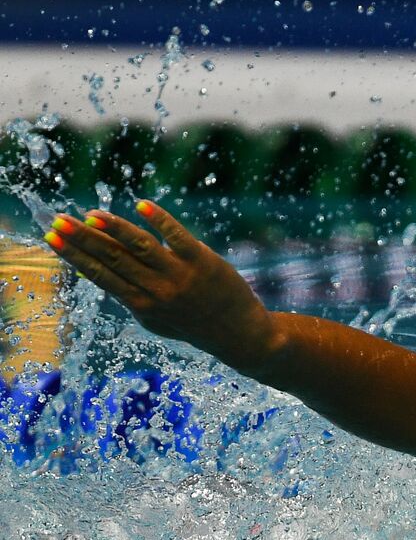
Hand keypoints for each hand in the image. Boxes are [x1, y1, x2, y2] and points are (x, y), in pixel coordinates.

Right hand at [44, 200, 281, 371]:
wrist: (239, 334)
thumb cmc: (192, 323)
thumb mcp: (155, 317)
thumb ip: (129, 295)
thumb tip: (96, 272)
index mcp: (141, 305)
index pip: (100, 275)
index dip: (75, 255)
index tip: (51, 237)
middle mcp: (157, 290)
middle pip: (113, 258)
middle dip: (83, 238)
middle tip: (59, 219)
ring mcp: (180, 275)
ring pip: (141, 246)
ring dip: (114, 227)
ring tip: (92, 213)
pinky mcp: (204, 261)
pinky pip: (178, 238)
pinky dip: (161, 221)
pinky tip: (142, 206)